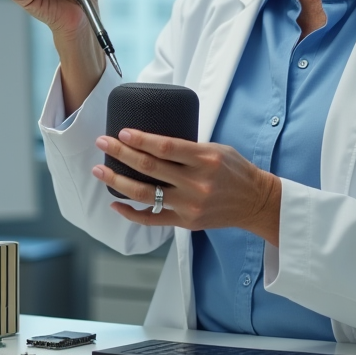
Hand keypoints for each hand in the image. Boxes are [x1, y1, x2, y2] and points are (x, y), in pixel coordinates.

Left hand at [92, 128, 281, 245]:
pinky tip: (116, 204)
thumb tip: (152, 141)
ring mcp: (190, 205)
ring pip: (145, 194)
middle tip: (103, 143)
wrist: (255, 202)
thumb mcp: (217, 149)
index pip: (166, 147)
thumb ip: (188, 148)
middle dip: (121, 154)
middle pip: (150, 168)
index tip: (123, 132)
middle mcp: (196, 183)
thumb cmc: (235, 170)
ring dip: (118, 182)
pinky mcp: (186, 222)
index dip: (141, 140)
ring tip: (100, 171)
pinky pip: (152, 219)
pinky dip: (131, 213)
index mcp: (206, 160)